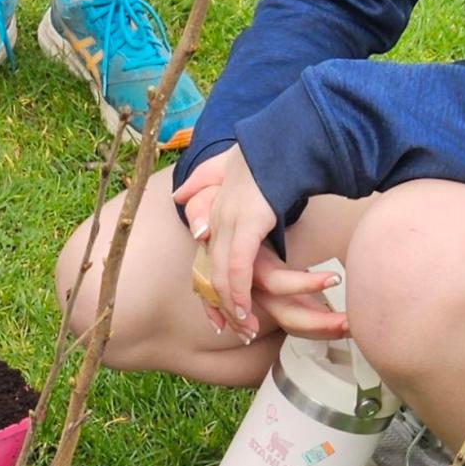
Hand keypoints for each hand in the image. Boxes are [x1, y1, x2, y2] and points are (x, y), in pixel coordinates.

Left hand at [176, 146, 342, 339]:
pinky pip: (238, 266)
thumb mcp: (225, 167)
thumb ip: (202, 181)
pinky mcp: (248, 224)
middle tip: (228, 329)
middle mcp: (216, 219)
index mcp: (212, 211)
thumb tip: (177, 194)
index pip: (204, 257)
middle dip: (217, 304)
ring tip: (242, 328)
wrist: (286, 136)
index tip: (216, 311)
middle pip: (209, 271)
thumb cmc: (265, 154)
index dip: (209, 286)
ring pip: (222, 274)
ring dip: (230, 305)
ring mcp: (230, 221)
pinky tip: (244, 311)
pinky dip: (239, 291)